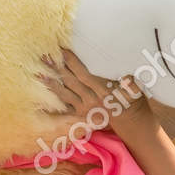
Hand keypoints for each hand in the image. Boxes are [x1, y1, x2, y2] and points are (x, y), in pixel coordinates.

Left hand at [36, 47, 153, 140]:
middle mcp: (91, 99)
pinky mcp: (81, 115)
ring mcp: (84, 108)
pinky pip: (64, 107)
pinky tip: (41, 99)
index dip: (72, 63)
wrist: (130, 123)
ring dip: (51, 83)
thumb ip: (133, 86)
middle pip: (70, 82)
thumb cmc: (132, 102)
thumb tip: (127, 79)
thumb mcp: (136, 93)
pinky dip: (53, 103)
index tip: (62, 51)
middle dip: (57, 69)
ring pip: (64, 94)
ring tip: (38, 74)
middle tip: (44, 56)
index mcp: (103, 91)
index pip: (84, 74)